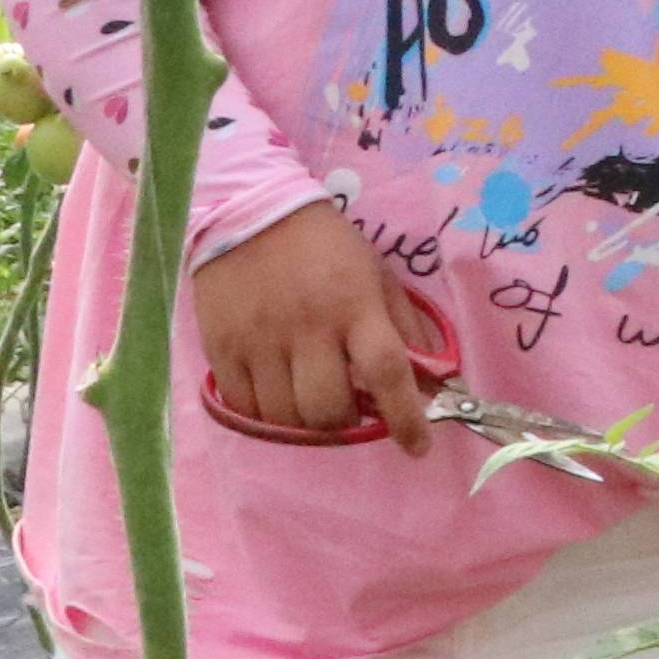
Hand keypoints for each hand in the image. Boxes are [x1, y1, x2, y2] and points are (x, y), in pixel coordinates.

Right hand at [191, 198, 440, 457]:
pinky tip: (277, 395)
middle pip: (328, 409)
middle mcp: (307, 328)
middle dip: (346, 423)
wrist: (249, 212)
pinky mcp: (221, 347)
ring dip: (306, 423)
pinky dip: (266, 415)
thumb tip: (437, 380)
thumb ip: (406, 326)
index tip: (417, 447)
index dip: (406, 418)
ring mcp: (260, 340)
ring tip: (311, 401)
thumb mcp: (377, 273)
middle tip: (349, 408)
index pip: (387, 372)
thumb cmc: (325, 247)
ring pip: (286, 417)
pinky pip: (246, 408)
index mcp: (354, 306)